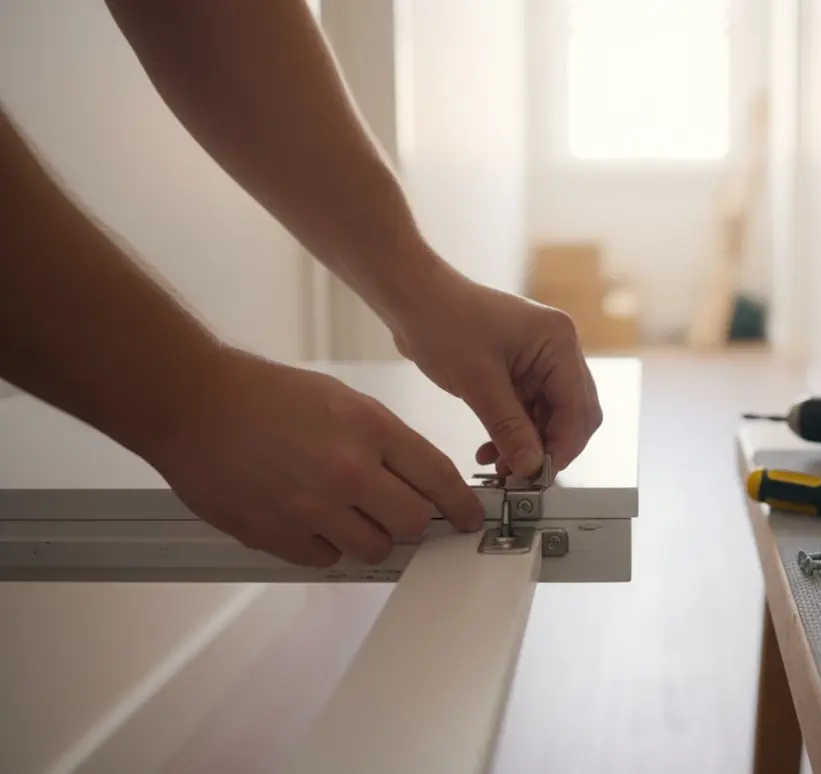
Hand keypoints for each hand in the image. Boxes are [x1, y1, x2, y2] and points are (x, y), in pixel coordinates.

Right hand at [142, 349, 484, 566]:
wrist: (193, 405)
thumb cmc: (267, 396)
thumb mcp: (344, 401)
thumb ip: (388, 443)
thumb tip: (424, 481)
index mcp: (370, 429)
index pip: (439, 478)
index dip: (461, 504)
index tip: (469, 517)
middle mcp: (346, 471)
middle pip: (413, 523)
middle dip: (414, 521)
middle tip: (401, 512)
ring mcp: (310, 507)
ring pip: (374, 549)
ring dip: (371, 537)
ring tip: (349, 513)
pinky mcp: (276, 534)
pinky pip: (325, 560)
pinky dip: (327, 547)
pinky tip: (312, 520)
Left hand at [388, 262, 602, 477]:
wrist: (413, 299)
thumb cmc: (442, 322)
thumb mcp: (477, 382)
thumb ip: (509, 428)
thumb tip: (531, 467)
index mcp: (558, 342)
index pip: (577, 407)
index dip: (562, 447)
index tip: (538, 477)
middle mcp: (558, 350)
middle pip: (573, 413)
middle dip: (550, 447)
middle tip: (523, 477)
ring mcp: (541, 359)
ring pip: (551, 417)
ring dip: (529, 444)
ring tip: (500, 467)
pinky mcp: (522, 370)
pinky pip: (530, 411)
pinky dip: (515, 433)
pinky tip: (491, 450)